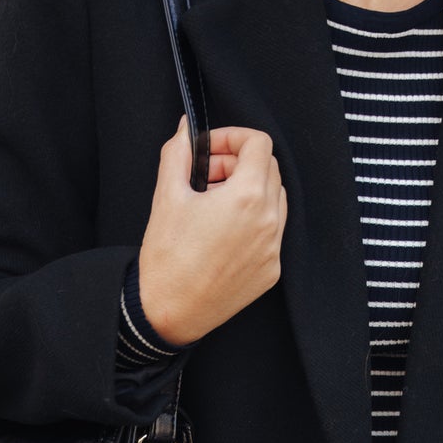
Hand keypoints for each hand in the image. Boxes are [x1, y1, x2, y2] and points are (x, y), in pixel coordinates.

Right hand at [136, 116, 288, 346]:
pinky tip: (224, 232)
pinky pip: (272, 232)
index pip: (259, 144)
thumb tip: (186, 130)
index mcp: (247, 197)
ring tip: (215, 203)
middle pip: (270, 169)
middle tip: (207, 176)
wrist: (169, 312)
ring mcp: (273, 250)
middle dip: (238, 163)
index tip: (211, 149)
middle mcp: (268, 222)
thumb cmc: (167, 258)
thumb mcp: (167, 195)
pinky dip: (254, 221)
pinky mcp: (271, 272)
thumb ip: (178, 153)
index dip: (233, 137)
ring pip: (275, 200)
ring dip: (249, 190)